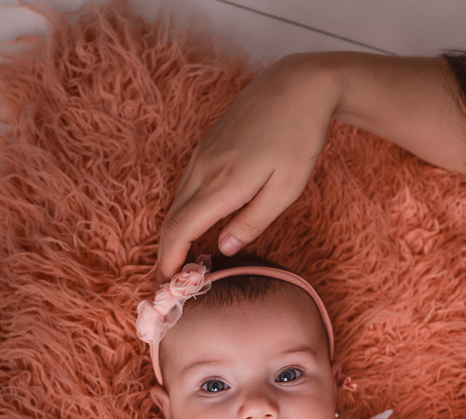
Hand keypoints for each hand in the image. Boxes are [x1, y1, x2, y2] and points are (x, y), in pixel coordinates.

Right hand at [156, 54, 337, 280]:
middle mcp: (204, 168)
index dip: (169, 260)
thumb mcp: (286, 188)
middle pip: (173, 218)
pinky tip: (198, 225)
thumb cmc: (299, 137)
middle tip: (171, 283)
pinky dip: (186, 210)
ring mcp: (203, 154)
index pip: (180, 229)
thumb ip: (253, 221)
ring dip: (175, 232)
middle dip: (167, 253)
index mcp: (223, 184)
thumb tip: (222, 248)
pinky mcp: (208, 145)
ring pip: (178, 201)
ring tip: (183, 261)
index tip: (166, 285)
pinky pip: (188, 185)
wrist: (296, 85)